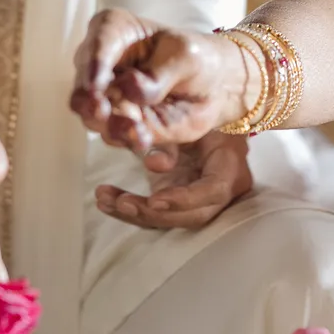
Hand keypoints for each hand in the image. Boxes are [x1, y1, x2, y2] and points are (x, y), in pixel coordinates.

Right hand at [69, 10, 250, 152]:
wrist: (215, 86)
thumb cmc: (197, 58)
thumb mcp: (186, 57)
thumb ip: (159, 74)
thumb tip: (130, 87)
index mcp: (114, 31)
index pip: (97, 44)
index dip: (93, 66)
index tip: (95, 86)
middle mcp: (102, 64)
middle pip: (84, 84)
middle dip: (91, 102)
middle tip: (103, 112)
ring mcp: (108, 96)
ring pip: (94, 115)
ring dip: (112, 126)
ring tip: (137, 132)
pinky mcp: (119, 123)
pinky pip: (115, 135)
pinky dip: (128, 140)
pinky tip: (145, 143)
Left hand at [97, 132, 253, 230]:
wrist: (210, 119)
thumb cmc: (203, 113)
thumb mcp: (191, 118)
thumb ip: (174, 139)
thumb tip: (153, 163)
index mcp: (230, 166)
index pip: (213, 191)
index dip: (183, 200)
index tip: (154, 200)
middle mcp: (220, 191)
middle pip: (192, 215)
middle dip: (154, 213)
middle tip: (122, 203)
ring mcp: (201, 201)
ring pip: (172, 219)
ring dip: (136, 214)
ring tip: (104, 200)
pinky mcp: (182, 204)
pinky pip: (158, 213)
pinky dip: (131, 210)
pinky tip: (106, 202)